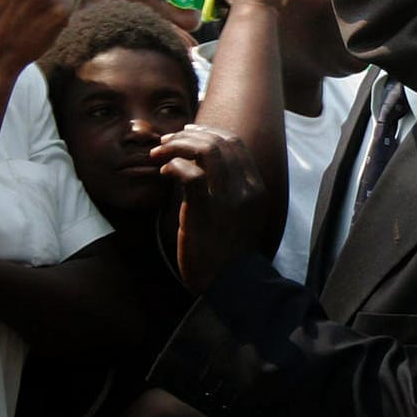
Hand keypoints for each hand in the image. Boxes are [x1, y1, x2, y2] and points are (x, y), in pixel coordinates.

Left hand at [152, 124, 272, 292]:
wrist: (229, 284)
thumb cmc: (229, 253)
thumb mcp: (241, 216)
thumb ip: (231, 191)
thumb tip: (203, 167)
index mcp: (256, 188)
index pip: (236, 143)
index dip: (210, 132)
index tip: (190, 132)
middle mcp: (246, 188)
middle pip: (220, 142)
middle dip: (190, 134)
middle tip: (168, 139)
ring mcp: (228, 198)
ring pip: (206, 151)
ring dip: (178, 145)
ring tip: (161, 152)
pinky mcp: (206, 211)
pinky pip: (191, 174)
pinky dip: (175, 165)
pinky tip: (164, 171)